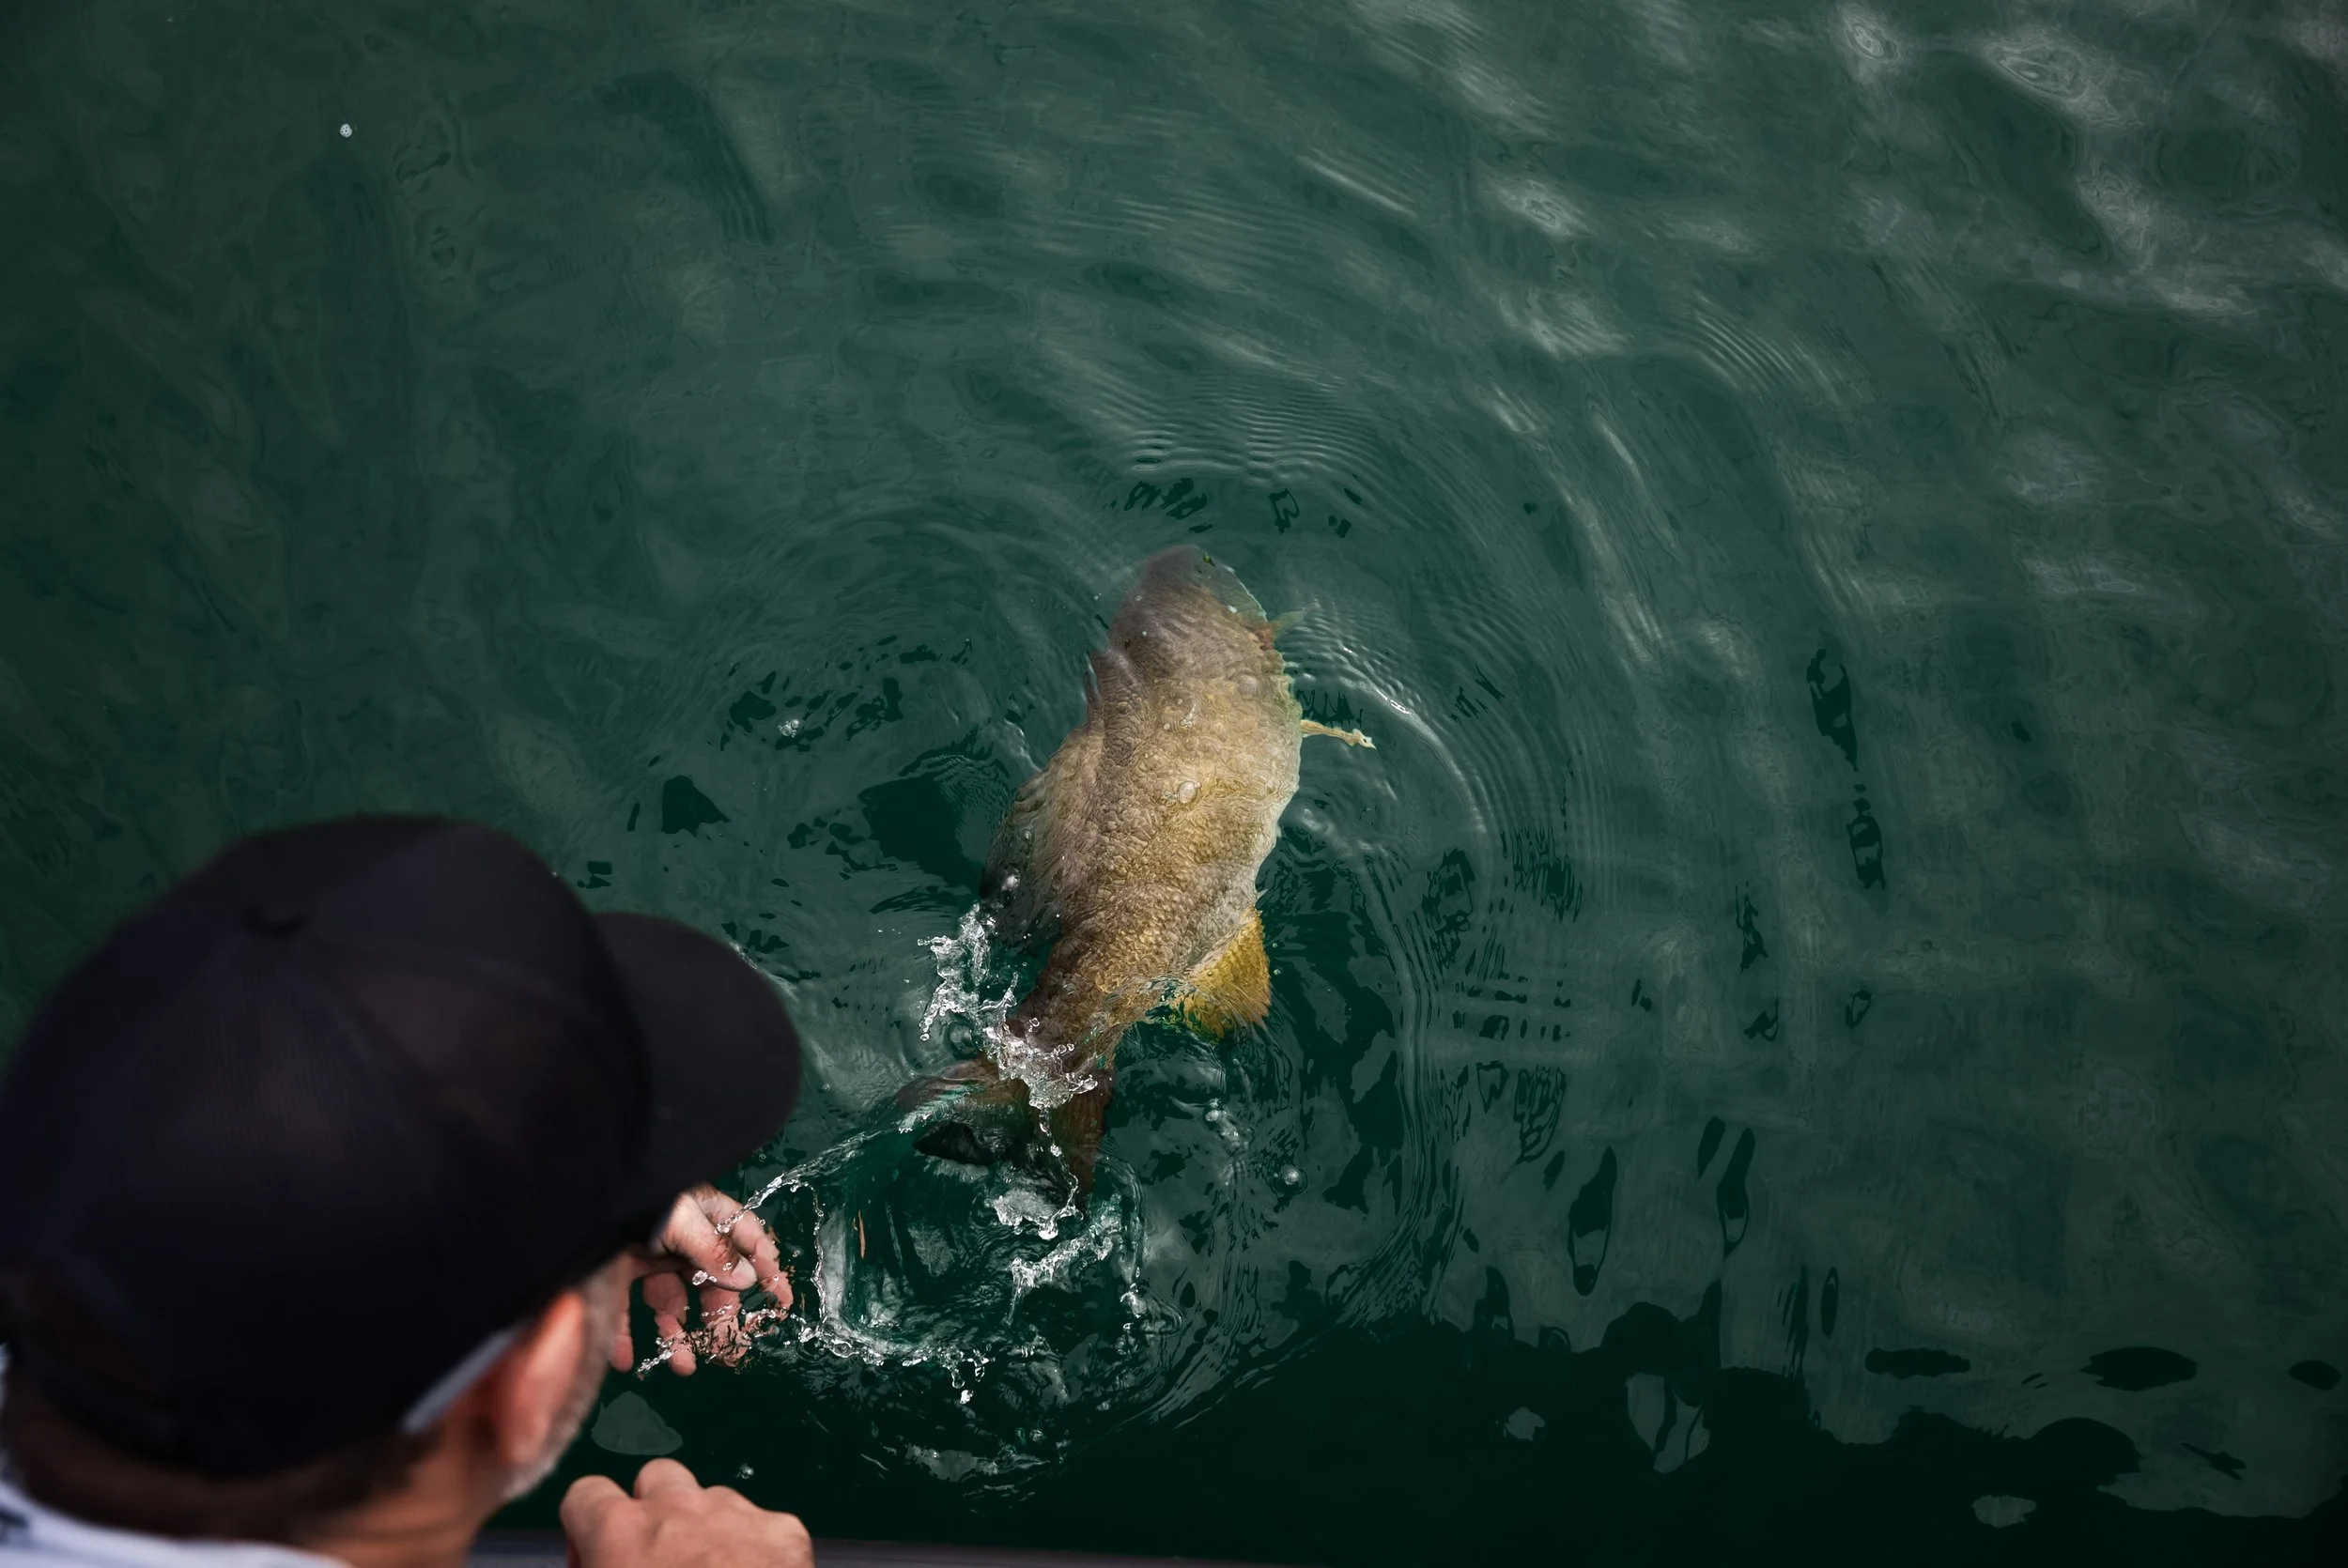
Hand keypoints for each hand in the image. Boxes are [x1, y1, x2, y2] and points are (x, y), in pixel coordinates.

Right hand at [562, 1459, 812, 1567]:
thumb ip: (602, 1566)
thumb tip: (608, 1564)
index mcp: (620, 1530)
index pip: (585, 1494)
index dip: (586, 1527)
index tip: (598, 1560)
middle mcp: (676, 1505)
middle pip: (656, 1479)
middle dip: (653, 1511)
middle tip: (657, 1562)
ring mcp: (735, 1511)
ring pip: (711, 1499)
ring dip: (704, 1528)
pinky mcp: (783, 1528)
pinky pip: (760, 1525)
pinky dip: (753, 1549)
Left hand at [611, 1184, 792, 1374]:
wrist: (580, 1201)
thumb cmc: (640, 1202)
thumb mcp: (682, 1220)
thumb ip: (714, 1251)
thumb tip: (749, 1279)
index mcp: (704, 1216)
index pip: (746, 1241)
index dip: (766, 1269)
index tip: (781, 1301)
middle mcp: (680, 1238)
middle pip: (709, 1282)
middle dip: (719, 1319)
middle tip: (727, 1353)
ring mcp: (648, 1256)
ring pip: (669, 1302)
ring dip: (676, 1337)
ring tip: (682, 1368)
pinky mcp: (615, 1273)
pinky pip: (625, 1310)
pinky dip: (626, 1337)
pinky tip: (628, 1361)